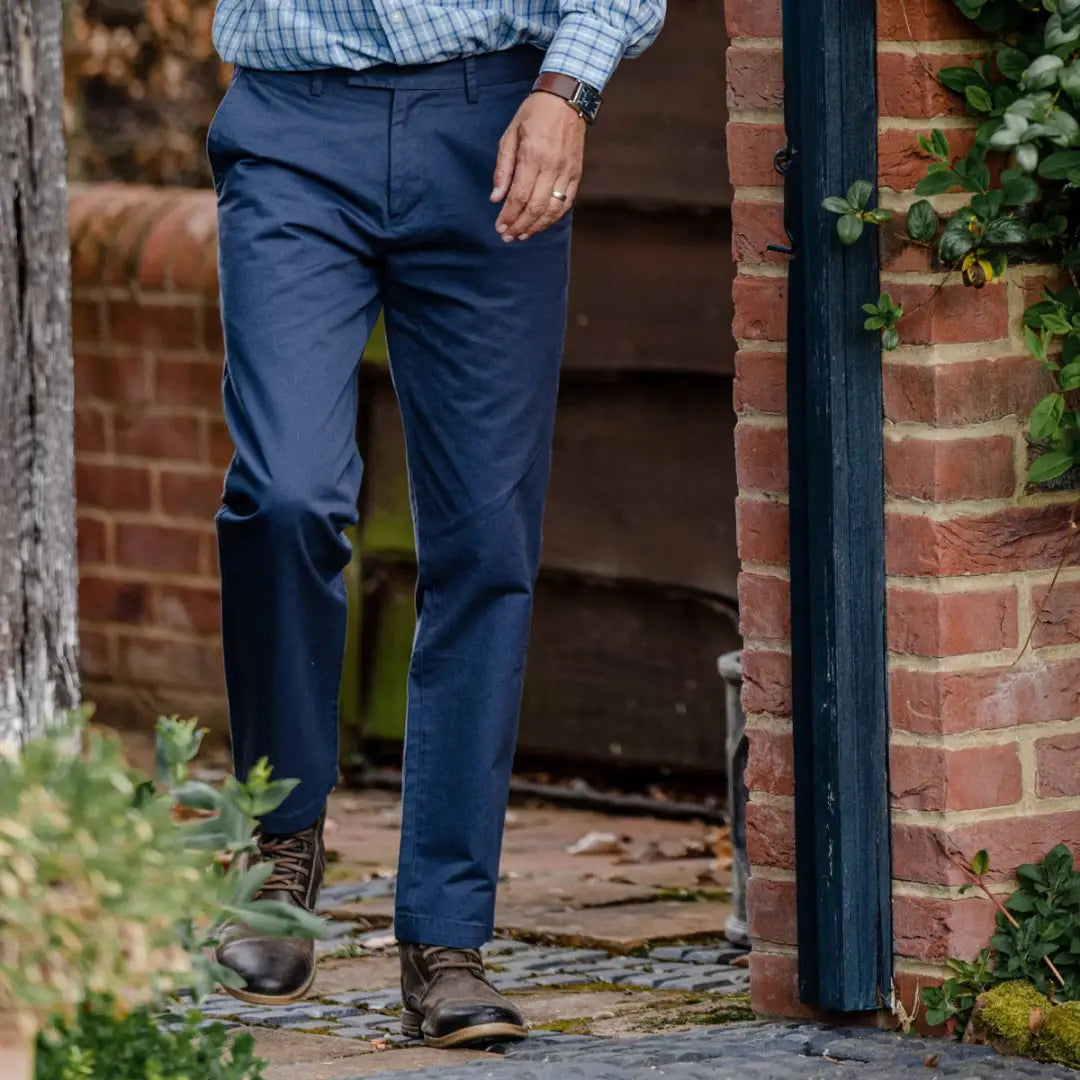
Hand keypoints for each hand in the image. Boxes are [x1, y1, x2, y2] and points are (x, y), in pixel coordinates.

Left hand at [491, 90, 585, 241]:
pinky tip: (541, 224)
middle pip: (535, 207)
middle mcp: (552, 166)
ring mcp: (567, 171)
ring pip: (552, 209)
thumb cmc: (534, 114)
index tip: (499, 227)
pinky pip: (566, 203)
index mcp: (532, 155)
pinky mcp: (576, 174)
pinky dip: (553, 217)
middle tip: (508, 236)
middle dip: (520, 226)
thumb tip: (496, 198)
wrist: (567, 98)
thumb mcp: (510, 135)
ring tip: (523, 235)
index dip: (508, 216)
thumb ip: (503, 169)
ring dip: (536, 226)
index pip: (519, 196)